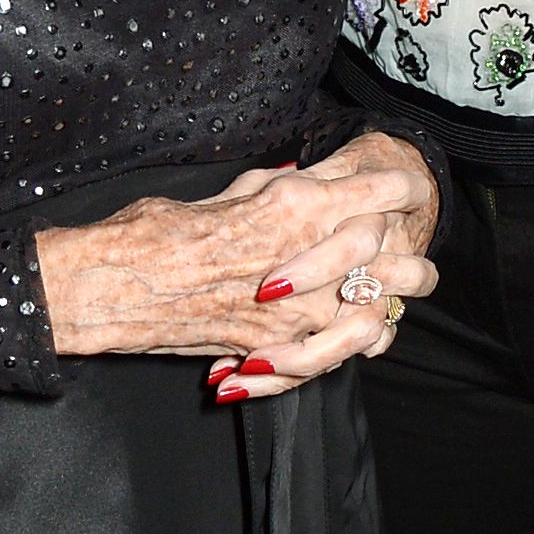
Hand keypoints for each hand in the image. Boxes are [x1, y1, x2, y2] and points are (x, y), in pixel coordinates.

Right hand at [33, 151, 437, 388]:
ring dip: (388, 307)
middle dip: (411, 258)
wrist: (116, 286)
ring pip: (375, 312)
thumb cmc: (157, 231)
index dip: (405, 190)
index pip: (379, 192)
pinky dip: (343, 349)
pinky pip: (330, 355)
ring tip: (394, 305)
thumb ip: (269, 189)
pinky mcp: (273, 347)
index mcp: (295, 205)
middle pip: (392, 257)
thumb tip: (295, 177)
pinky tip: (352, 341)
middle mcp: (307, 257)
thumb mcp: (225, 194)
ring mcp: (295, 310)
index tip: (413, 192)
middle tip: (417, 258)